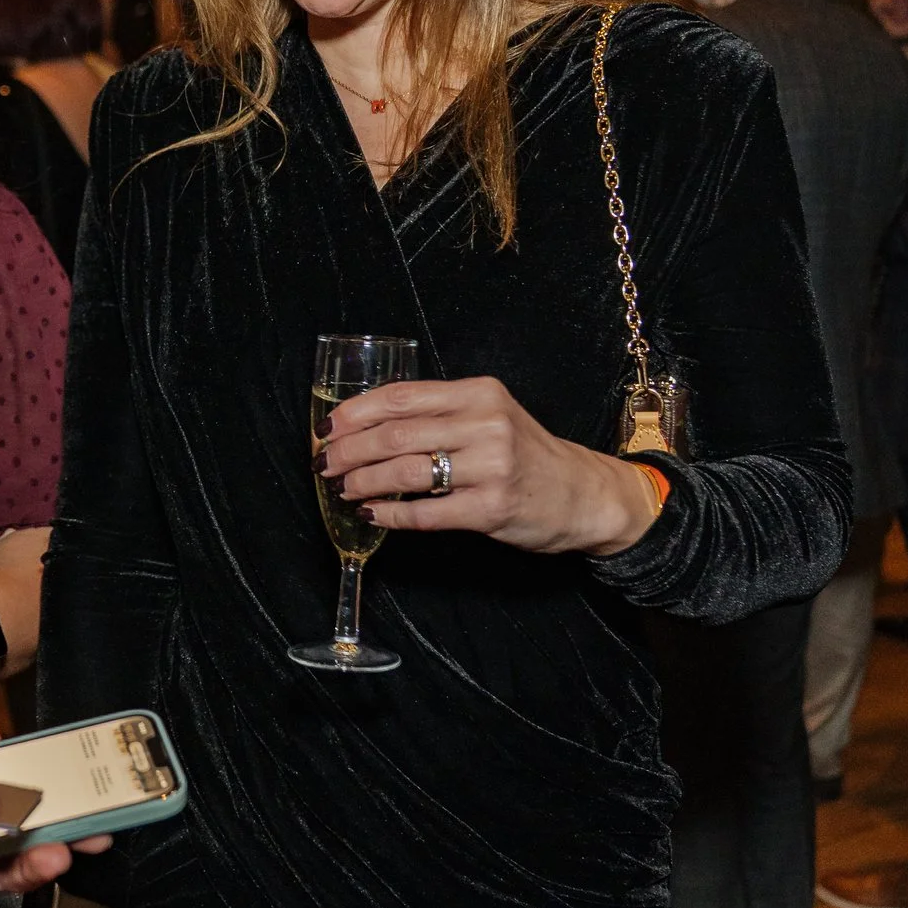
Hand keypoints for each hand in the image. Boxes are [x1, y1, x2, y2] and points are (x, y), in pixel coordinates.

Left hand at [317, 376, 658, 556]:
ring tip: (343, 488)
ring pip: (405, 472)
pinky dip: (390, 514)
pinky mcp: (491, 508)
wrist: (582, 494)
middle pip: (395, 434)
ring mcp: (491, 467)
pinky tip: (371, 514)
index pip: (401, 396)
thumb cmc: (525, 454)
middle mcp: (486, 424)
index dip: (355, 413)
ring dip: (363, 482)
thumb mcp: (489, 416)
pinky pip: (425, 512)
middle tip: (325, 464)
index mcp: (479, 392)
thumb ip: (438, 414)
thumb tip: (364, 424)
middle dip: (349, 451)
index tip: (327, 427)